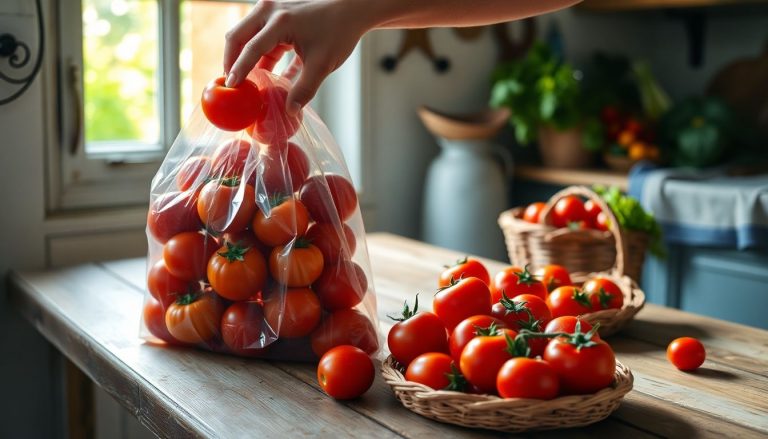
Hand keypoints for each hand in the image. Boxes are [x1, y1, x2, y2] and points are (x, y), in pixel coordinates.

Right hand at [223, 0, 372, 115]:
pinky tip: (263, 77)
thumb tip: (289, 111)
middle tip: (230, 85)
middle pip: (237, 37)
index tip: (231, 87)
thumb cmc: (338, 33)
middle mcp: (270, 11)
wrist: (349, 11)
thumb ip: (304, 89)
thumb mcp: (322, 64)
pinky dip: (259, 57)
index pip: (252, 48)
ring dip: (244, 59)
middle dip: (231, 61)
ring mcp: (270, 11)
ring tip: (244, 84)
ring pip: (245, 36)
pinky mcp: (275, 17)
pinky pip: (259, 39)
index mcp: (280, 21)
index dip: (239, 69)